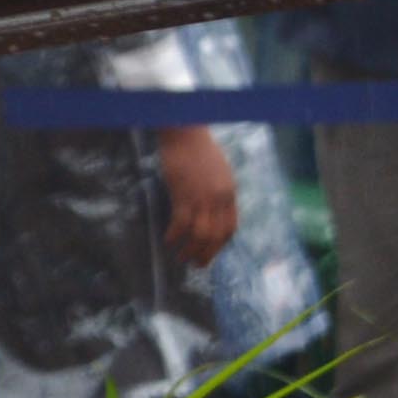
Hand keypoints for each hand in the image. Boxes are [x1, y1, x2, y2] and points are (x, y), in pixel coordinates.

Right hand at [154, 124, 237, 266]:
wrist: (185, 133)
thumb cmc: (198, 149)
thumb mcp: (218, 172)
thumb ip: (217, 192)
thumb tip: (210, 212)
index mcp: (229, 193)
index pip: (230, 227)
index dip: (221, 244)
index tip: (211, 251)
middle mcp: (219, 199)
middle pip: (217, 235)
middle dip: (207, 254)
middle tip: (197, 264)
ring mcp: (201, 197)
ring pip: (200, 234)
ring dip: (190, 250)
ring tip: (181, 257)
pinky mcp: (183, 194)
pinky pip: (181, 223)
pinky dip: (174, 235)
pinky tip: (167, 240)